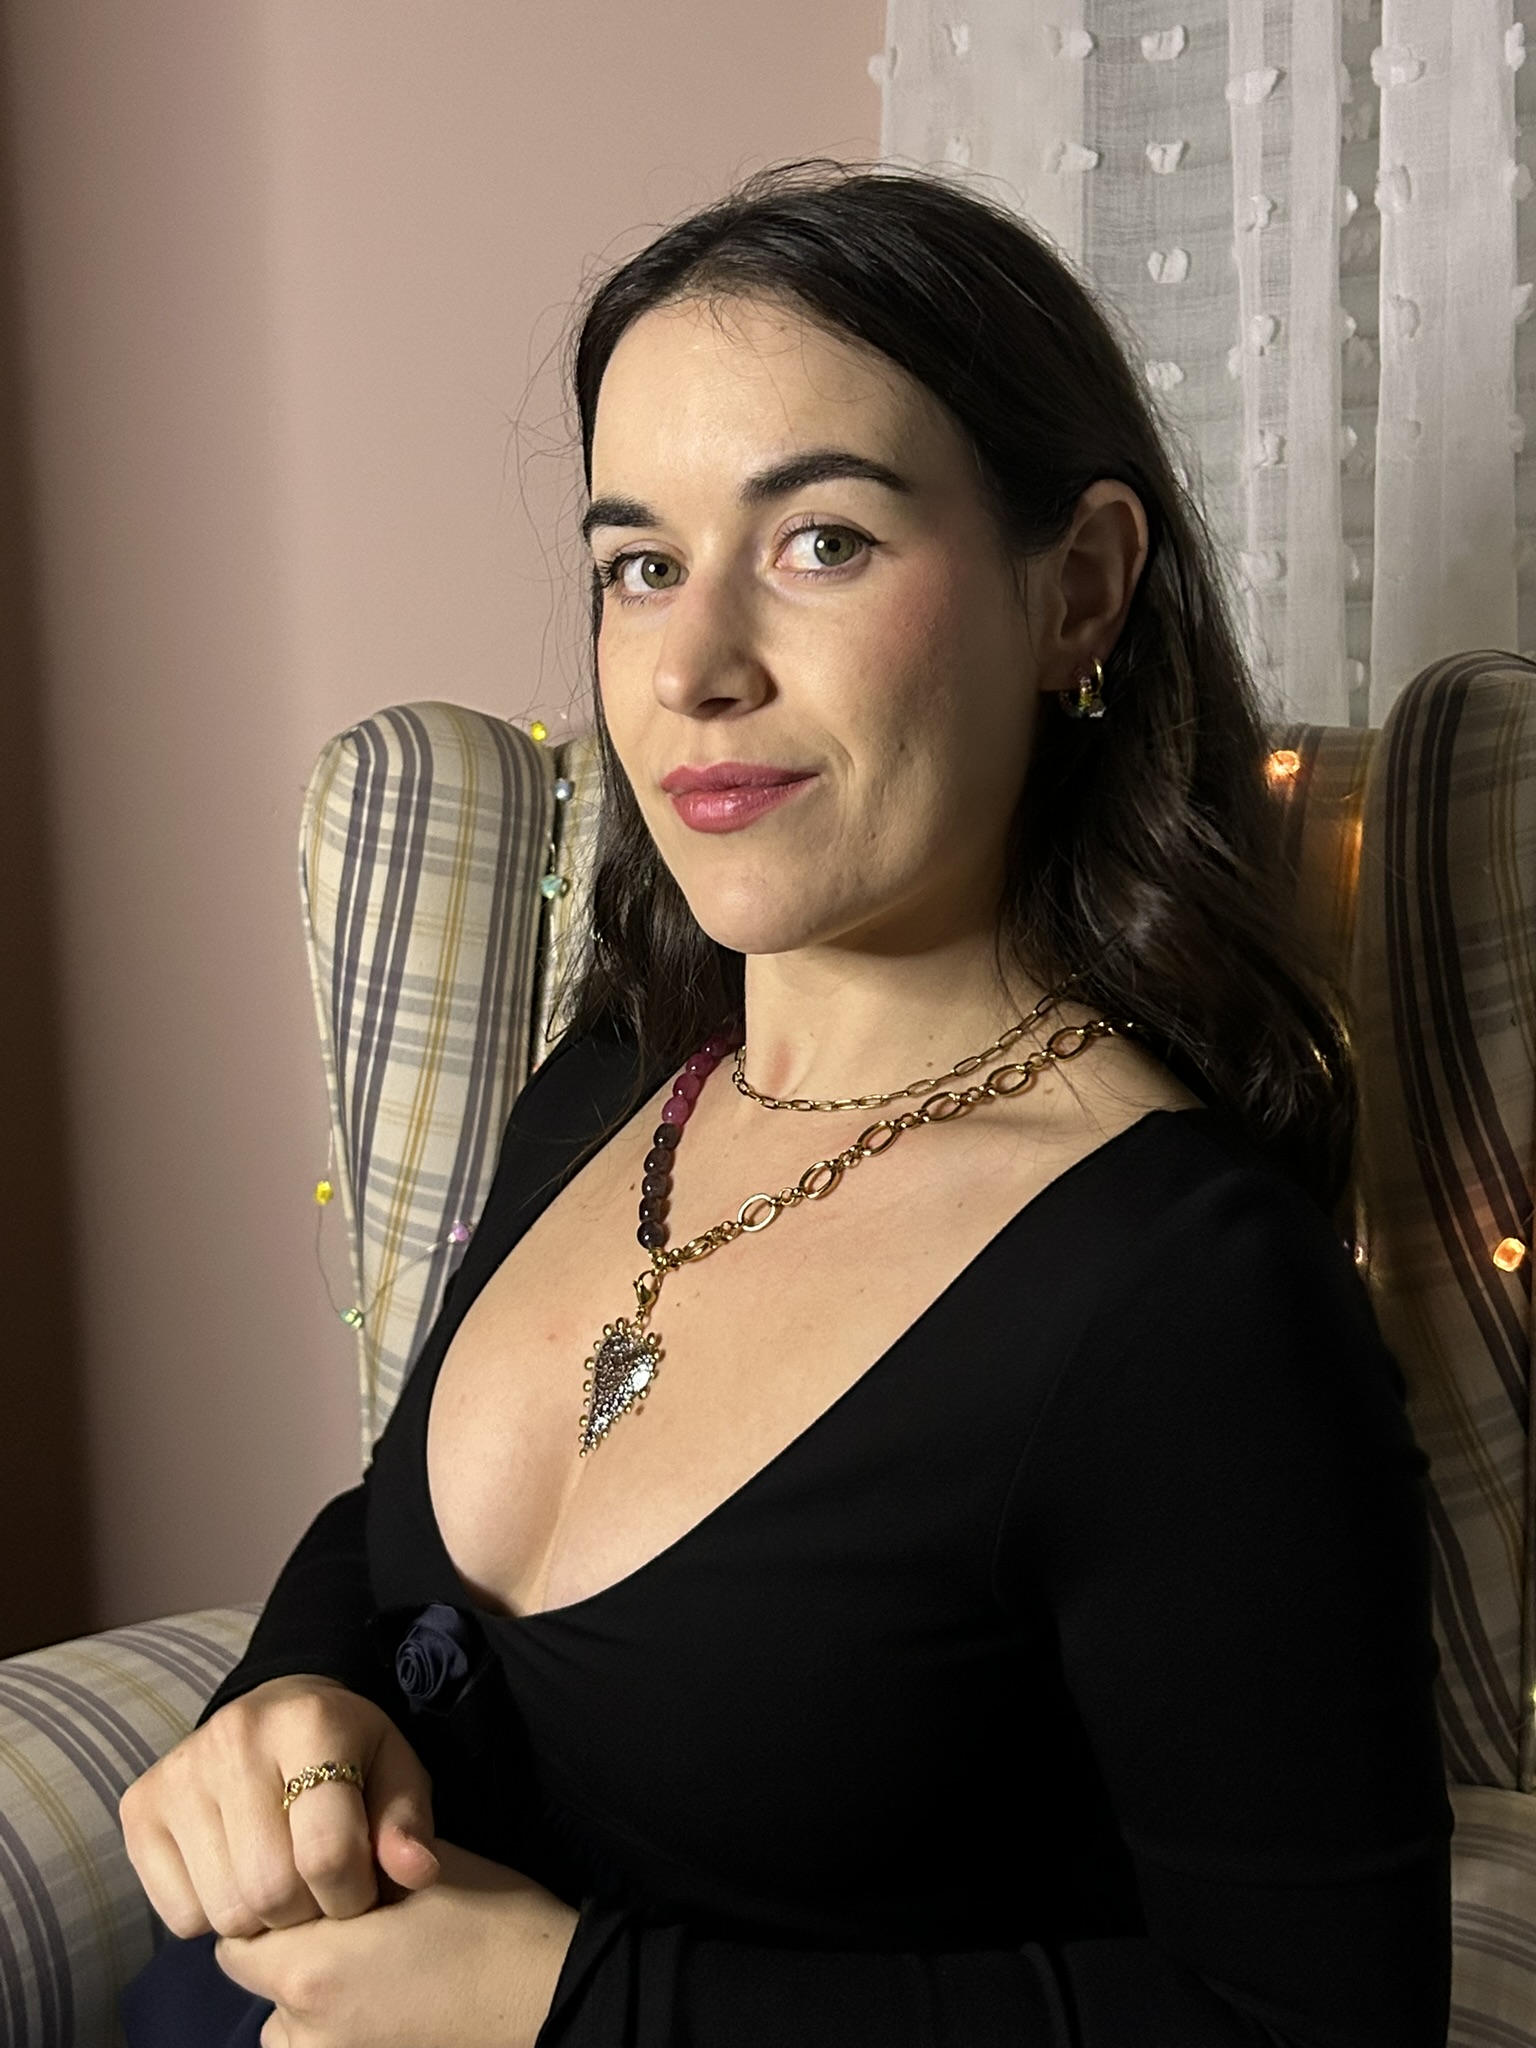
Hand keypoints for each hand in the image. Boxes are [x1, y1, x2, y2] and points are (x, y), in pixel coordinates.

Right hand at [120, 1675, 439, 1936]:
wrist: (277, 1710)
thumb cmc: (348, 1751)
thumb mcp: (396, 1771)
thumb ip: (407, 1823)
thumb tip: (416, 1873)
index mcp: (309, 1723)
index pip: (327, 1853)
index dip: (353, 1895)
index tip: (362, 1888)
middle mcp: (234, 1739)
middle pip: (271, 1889)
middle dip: (307, 1911)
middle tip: (320, 1889)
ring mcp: (179, 1772)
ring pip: (225, 1910)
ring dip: (262, 1919)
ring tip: (283, 1879)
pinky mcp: (141, 1807)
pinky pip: (179, 1915)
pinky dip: (214, 1915)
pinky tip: (238, 1872)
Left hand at [217, 1840, 578, 2047]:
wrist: (548, 1996)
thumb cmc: (490, 1921)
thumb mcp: (423, 1867)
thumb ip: (357, 1860)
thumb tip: (324, 1851)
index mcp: (310, 1970)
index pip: (237, 1942)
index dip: (270, 1907)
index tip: (309, 1886)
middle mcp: (305, 2031)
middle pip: (261, 1986)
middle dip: (289, 1952)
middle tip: (344, 1920)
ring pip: (288, 2027)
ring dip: (309, 1997)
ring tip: (367, 1962)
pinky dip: (336, 2027)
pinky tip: (385, 1997)